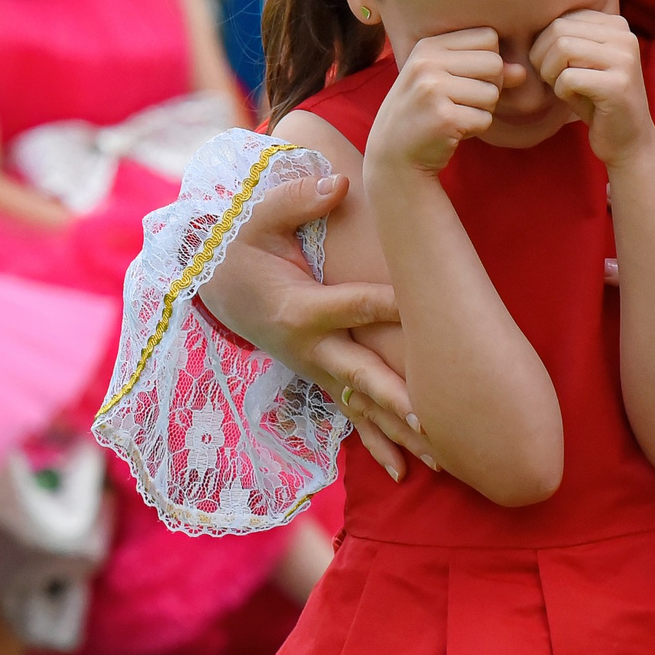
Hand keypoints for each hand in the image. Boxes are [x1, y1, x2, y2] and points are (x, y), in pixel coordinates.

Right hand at [197, 172, 436, 479]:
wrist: (213, 286)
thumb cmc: (241, 245)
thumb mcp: (257, 216)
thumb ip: (298, 199)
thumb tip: (341, 183)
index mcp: (298, 308)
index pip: (350, 305)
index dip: (383, 304)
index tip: (417, 308)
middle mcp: (309, 348)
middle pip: (359, 374)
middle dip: (394, 396)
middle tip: (429, 416)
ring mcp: (315, 370)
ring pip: (363, 407)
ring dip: (399, 432)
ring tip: (441, 459)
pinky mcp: (321, 379)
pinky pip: (353, 418)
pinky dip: (379, 444)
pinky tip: (407, 471)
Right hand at [367, 29, 503, 175]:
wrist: (393, 154)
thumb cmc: (425, 112)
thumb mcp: (448, 82)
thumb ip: (485, 70)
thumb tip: (522, 72)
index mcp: (428, 45)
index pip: (488, 36)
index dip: (488, 60)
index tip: (467, 78)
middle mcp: (427, 62)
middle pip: (495, 63)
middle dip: (490, 86)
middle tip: (464, 101)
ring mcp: (432, 90)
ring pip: (492, 93)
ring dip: (482, 110)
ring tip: (455, 114)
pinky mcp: (443, 118)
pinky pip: (485, 118)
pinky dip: (475, 128)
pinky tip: (451, 130)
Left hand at [532, 12, 654, 168]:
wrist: (628, 141)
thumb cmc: (596, 100)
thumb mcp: (581, 62)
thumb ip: (565, 38)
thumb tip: (528, 19)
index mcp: (617, 25)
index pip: (564, 17)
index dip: (544, 42)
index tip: (552, 66)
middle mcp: (625, 36)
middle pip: (559, 29)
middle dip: (542, 57)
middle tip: (550, 79)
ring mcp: (625, 59)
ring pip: (562, 48)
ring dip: (550, 72)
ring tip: (561, 87)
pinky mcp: (619, 85)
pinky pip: (568, 78)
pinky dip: (561, 91)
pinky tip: (574, 99)